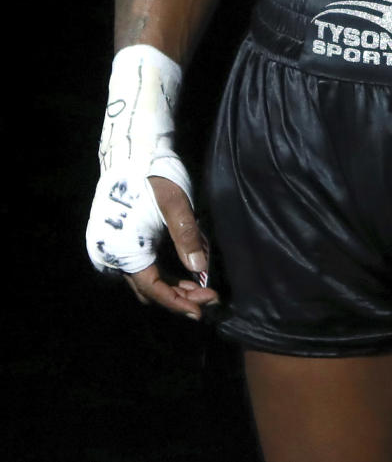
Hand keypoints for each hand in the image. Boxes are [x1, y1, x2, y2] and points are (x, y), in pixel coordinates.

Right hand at [124, 177, 219, 319]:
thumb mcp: (176, 206)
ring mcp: (114, 248)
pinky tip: (184, 272)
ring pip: (146, 278)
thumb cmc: (154, 176)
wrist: (133, 151)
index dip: (178, 302)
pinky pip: (142, 265)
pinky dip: (163, 272)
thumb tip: (200, 269)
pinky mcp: (120, 240)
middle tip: (208, 296)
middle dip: (179, 296)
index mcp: (124, 250)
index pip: (153, 289)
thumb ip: (187, 238)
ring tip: (200, 287)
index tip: (202, 310)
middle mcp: (113, 255)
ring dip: (172, 285)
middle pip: (149, 288)